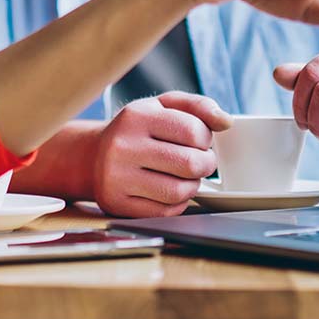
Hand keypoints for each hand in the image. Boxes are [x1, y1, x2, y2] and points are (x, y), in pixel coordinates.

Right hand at [90, 92, 231, 217]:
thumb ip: (196, 106)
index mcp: (136, 116)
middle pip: (190, 164)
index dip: (205, 138)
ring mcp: (117, 176)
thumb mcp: (161, 106)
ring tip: (184, 175)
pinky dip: (176, 203)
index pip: (193, 131)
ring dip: (192, 185)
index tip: (198, 140)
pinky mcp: (118, 203)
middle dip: (205, 164)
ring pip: (180, 191)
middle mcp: (122, 145)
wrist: (93, 156)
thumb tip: (226, 121)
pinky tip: (168, 189)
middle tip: (199, 160)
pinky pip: (166, 212)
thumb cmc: (136, 130)